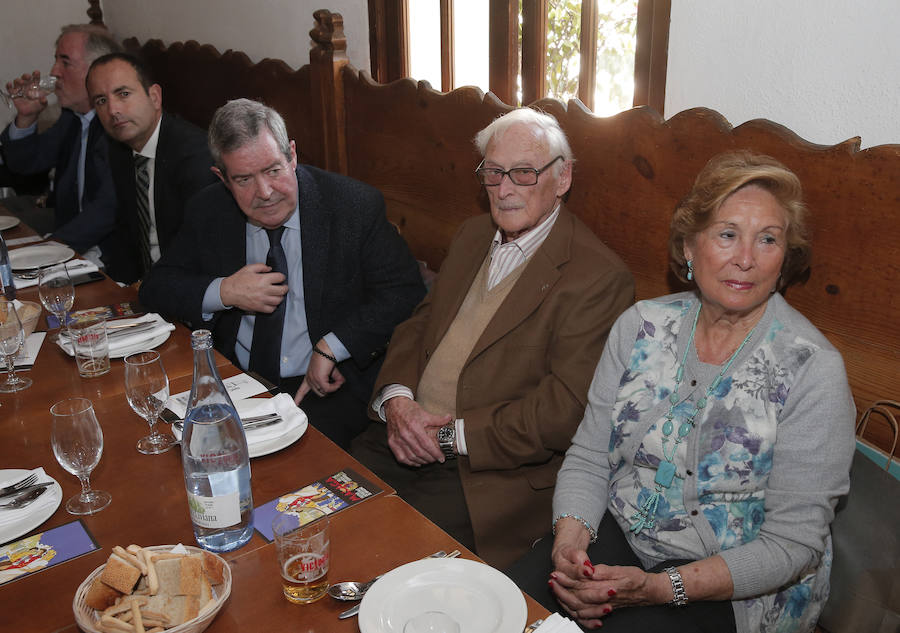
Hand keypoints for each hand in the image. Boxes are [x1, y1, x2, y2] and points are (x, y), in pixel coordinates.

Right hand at [7, 72, 47, 126]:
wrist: (30, 113)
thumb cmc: (37, 107)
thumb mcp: (42, 104)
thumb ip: (43, 101)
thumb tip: (44, 99)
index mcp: (35, 87)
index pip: (35, 79)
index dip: (36, 75)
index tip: (37, 72)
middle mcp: (27, 86)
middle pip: (25, 78)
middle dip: (26, 76)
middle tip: (28, 77)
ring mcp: (20, 89)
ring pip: (17, 82)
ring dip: (18, 81)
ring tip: (21, 82)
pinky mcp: (14, 94)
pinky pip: (9, 88)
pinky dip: (9, 86)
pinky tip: (10, 84)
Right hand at [219, 263, 287, 312]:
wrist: (228, 292)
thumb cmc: (237, 280)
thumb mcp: (249, 268)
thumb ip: (261, 267)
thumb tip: (269, 268)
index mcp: (263, 279)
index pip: (280, 278)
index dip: (281, 277)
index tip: (280, 278)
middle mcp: (264, 290)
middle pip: (282, 290)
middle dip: (284, 288)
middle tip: (283, 287)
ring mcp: (262, 300)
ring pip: (278, 300)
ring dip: (279, 297)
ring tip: (277, 295)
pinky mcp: (259, 307)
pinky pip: (271, 309)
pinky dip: (273, 306)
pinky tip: (271, 302)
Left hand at [294, 339, 344, 402]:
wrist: (326, 351)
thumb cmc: (326, 358)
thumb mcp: (329, 371)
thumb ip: (333, 379)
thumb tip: (340, 383)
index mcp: (309, 377)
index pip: (302, 389)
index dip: (299, 397)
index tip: (295, 403)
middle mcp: (309, 379)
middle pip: (319, 393)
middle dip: (329, 390)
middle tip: (337, 383)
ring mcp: (313, 379)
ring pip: (324, 391)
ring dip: (333, 388)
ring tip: (338, 381)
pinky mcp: (319, 379)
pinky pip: (328, 389)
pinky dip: (334, 387)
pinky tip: (338, 382)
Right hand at [384, 397, 451, 465]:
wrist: (394, 405)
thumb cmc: (409, 409)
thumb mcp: (424, 413)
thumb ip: (437, 419)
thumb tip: (448, 419)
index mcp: (414, 426)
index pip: (426, 445)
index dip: (435, 453)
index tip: (441, 458)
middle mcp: (405, 434)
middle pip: (419, 452)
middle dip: (430, 459)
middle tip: (436, 460)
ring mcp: (397, 439)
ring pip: (411, 457)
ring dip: (421, 461)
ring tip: (428, 461)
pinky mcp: (392, 442)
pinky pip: (401, 457)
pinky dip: (409, 462)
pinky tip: (416, 462)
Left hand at [550, 563, 666, 627]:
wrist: (649, 592)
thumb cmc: (637, 580)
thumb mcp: (622, 570)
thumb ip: (605, 571)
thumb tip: (590, 570)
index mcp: (605, 588)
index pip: (581, 585)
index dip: (567, 579)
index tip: (557, 572)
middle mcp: (603, 600)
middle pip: (577, 597)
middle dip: (562, 589)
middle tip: (551, 580)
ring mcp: (602, 607)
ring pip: (580, 608)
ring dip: (565, 599)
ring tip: (555, 590)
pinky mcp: (604, 609)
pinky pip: (587, 616)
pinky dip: (577, 614)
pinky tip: (569, 608)